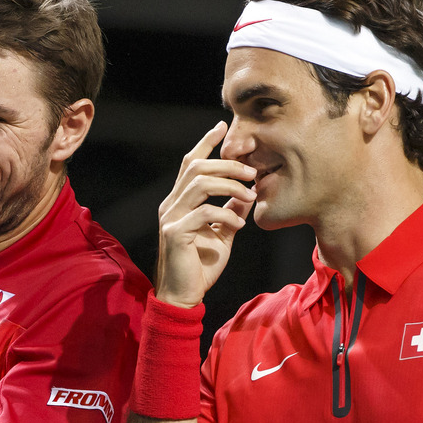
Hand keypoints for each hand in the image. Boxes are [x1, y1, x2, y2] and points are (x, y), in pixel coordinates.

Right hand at [155, 121, 256, 307]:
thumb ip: (230, 211)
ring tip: (250, 194)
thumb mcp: (221, 234)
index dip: (205, 143)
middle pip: (196, 168)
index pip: (190, 164)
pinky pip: (204, 213)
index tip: (222, 127)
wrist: (184, 296)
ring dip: (229, 185)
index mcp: (179, 201)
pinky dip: (226, 214)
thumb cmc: (200, 266)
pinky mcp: (175, 233)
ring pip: (199, 184)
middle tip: (252, 171)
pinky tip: (240, 223)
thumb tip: (246, 193)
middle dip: (227, 165)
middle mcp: (171, 204)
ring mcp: (170, 218)